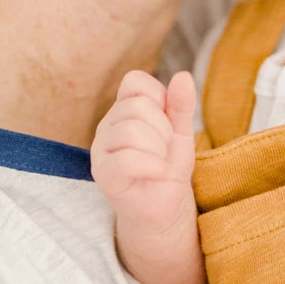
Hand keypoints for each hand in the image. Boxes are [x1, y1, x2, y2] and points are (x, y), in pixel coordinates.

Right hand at [90, 71, 196, 235]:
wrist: (164, 207)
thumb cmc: (167, 166)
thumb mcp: (181, 132)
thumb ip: (181, 105)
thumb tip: (183, 76)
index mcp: (123, 110)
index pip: (134, 81)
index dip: (159, 97)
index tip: (165, 122)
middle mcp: (108, 126)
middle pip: (137, 107)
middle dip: (163, 129)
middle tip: (163, 149)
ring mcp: (101, 150)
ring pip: (132, 131)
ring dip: (158, 149)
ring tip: (159, 162)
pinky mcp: (103, 174)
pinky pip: (126, 159)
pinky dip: (152, 166)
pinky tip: (158, 173)